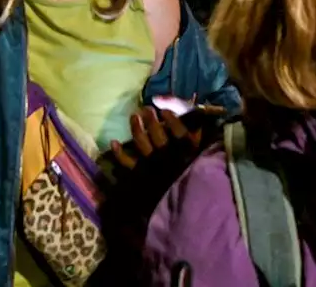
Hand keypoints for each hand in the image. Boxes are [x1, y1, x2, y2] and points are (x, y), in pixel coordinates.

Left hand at [108, 105, 223, 168]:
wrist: (185, 206)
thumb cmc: (195, 176)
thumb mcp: (202, 153)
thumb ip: (201, 135)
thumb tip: (200, 114)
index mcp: (186, 152)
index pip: (180, 132)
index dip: (172, 119)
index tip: (164, 110)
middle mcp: (168, 156)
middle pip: (158, 134)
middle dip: (151, 119)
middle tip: (146, 109)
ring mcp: (153, 166)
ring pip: (142, 143)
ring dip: (136, 128)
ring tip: (134, 116)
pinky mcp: (141, 176)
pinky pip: (128, 163)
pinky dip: (119, 153)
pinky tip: (113, 142)